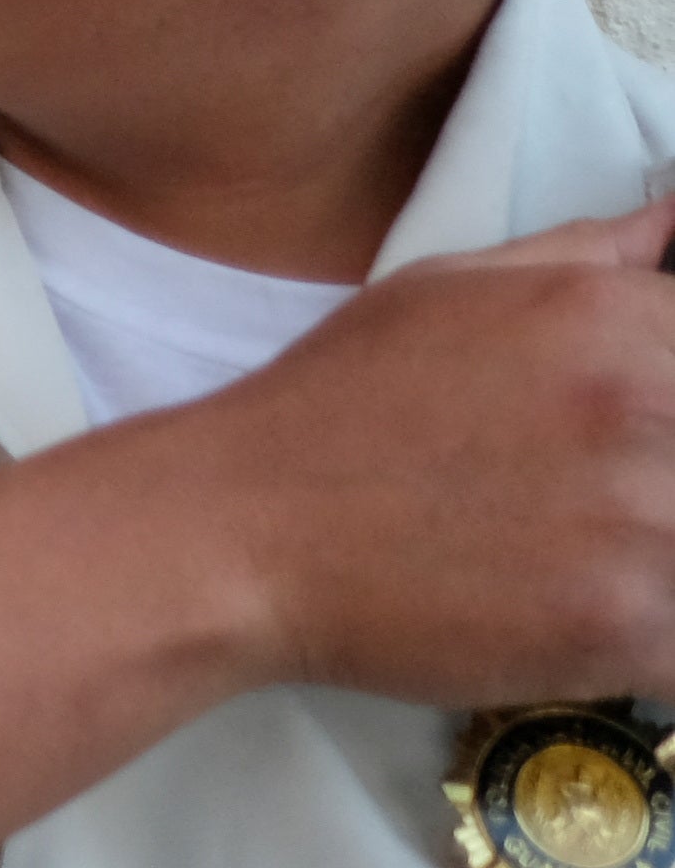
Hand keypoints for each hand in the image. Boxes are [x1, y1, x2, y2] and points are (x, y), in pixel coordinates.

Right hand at [155, 194, 674, 708]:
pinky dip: (660, 647)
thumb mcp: (447, 292)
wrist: (236, 528)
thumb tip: (673, 220)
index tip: (644, 444)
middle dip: (668, 488)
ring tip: (599, 566)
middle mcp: (642, 404)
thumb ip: (586, 256)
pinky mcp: (623, 624)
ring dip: (667, 570)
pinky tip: (603, 631)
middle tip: (605, 511)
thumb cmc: (337, 407)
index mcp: (611, 315)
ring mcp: (640, 518)